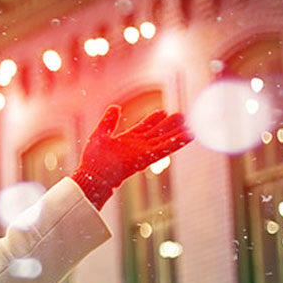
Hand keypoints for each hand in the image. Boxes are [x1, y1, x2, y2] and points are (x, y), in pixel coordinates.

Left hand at [71, 105, 192, 209]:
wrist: (93, 175)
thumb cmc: (93, 159)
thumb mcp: (100, 134)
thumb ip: (108, 121)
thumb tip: (115, 107)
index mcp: (127, 140)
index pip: (143, 127)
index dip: (153, 120)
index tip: (162, 112)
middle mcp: (138, 146)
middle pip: (157, 133)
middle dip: (169, 125)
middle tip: (182, 116)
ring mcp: (144, 152)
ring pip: (164, 141)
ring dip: (177, 134)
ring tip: (189, 126)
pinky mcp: (147, 158)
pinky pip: (165, 149)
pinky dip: (177, 143)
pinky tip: (189, 136)